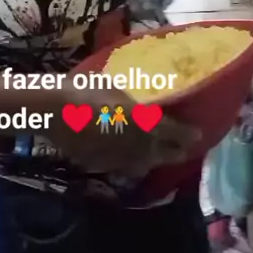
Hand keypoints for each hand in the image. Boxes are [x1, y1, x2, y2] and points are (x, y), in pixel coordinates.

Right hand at [46, 80, 200, 176]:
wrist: (54, 111)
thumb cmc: (85, 90)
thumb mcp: (114, 86)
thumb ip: (133, 99)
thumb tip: (145, 104)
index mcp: (143, 121)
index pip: (174, 131)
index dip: (188, 134)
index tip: (199, 135)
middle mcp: (136, 143)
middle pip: (163, 153)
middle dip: (176, 152)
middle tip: (185, 150)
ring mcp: (118, 157)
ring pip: (144, 164)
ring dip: (155, 160)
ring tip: (160, 157)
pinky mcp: (102, 165)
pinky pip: (122, 166)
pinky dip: (130, 163)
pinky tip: (129, 159)